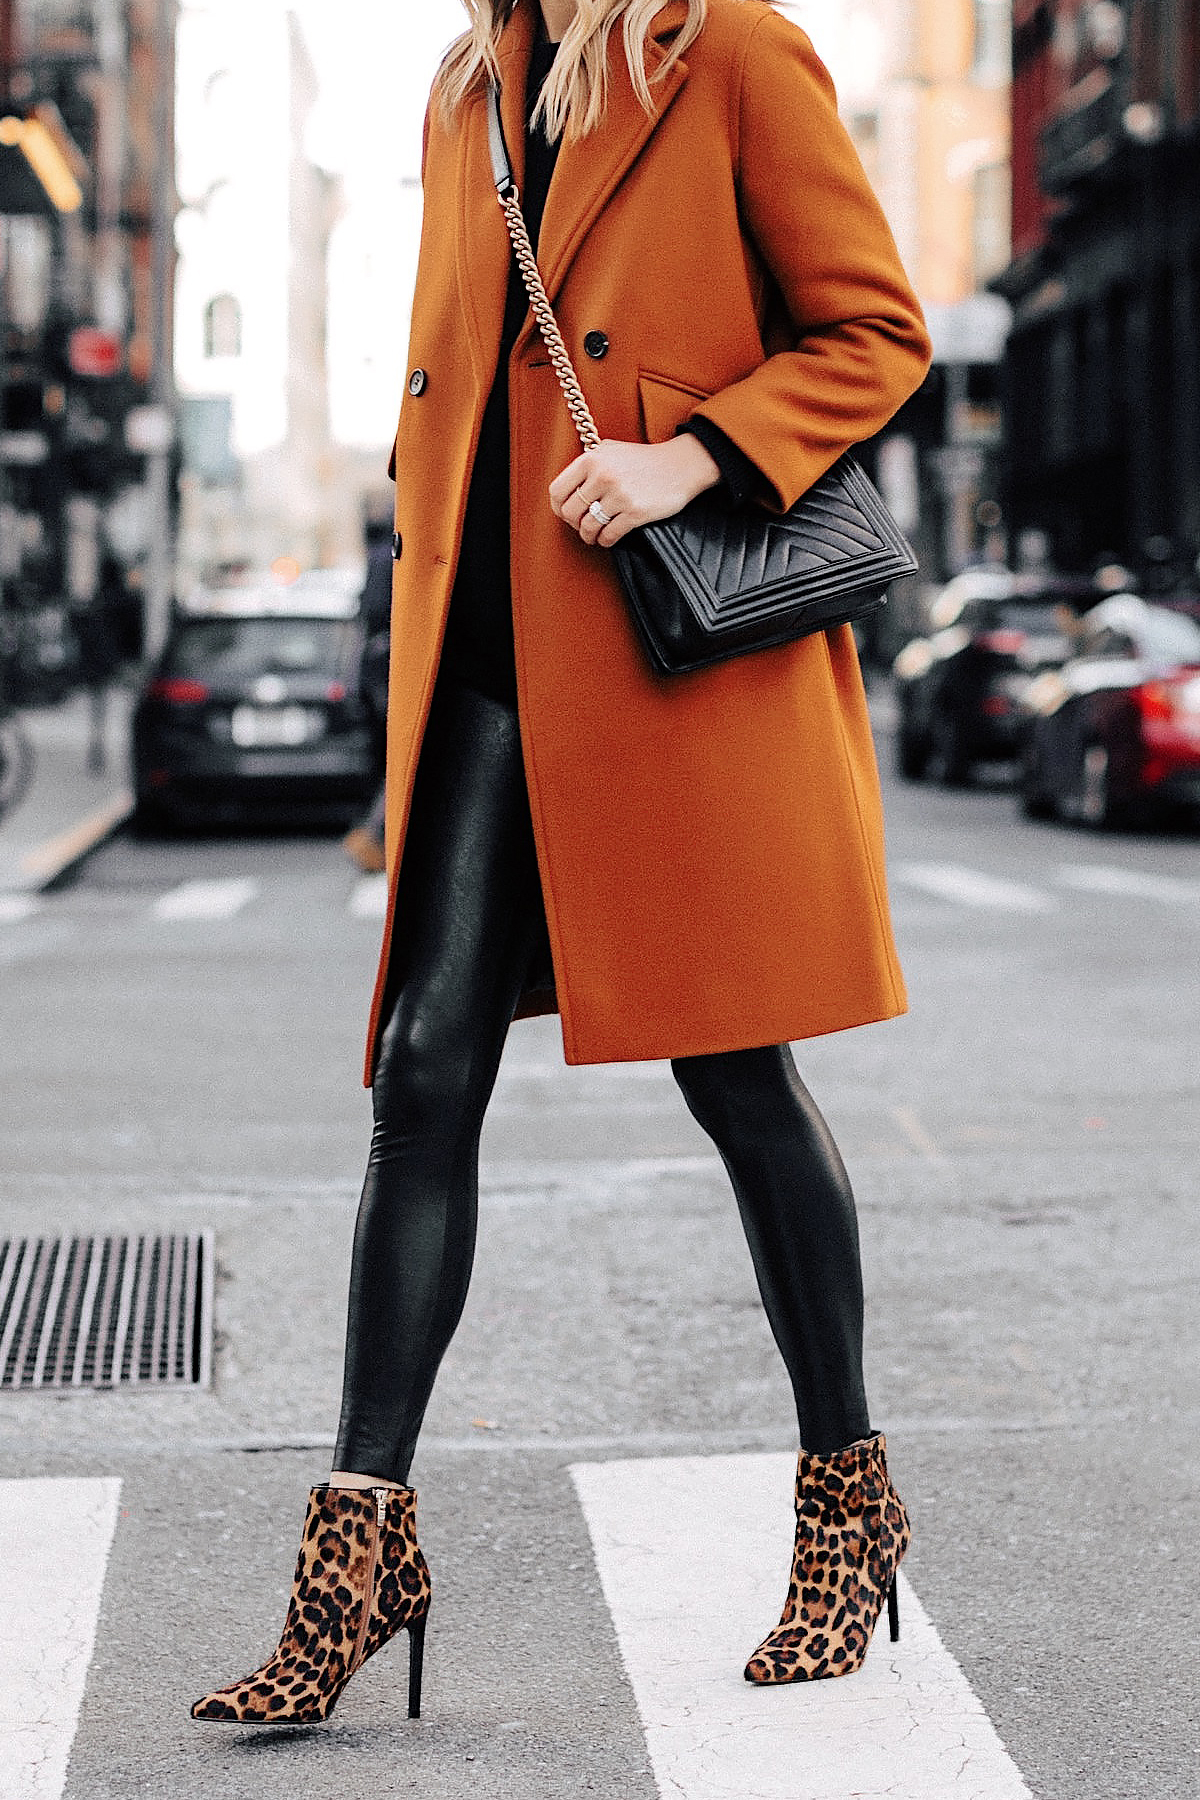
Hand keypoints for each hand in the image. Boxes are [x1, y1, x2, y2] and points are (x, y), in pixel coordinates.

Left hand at [549, 435, 721, 546]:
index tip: (566, 514)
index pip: (557, 490)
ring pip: (588, 527)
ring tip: (594, 535)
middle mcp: (602, 476)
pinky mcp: (634, 512)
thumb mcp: (612, 449)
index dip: (558, 507)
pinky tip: (608, 538)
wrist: (681, 465)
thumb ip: (589, 462)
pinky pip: (609, 535)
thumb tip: (569, 484)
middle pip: (570, 512)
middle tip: (582, 526)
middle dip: (574, 524)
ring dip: (589, 536)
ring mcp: (619, 495)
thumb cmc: (645, 459)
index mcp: (592, 459)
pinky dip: (605, 541)